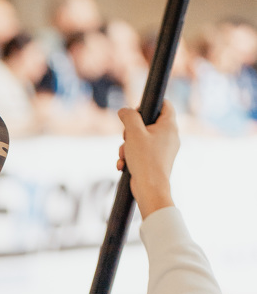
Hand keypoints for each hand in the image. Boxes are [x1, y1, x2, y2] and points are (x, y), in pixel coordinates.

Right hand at [117, 100, 178, 219]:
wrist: (150, 189)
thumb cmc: (145, 160)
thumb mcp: (133, 132)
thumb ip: (129, 116)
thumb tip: (124, 111)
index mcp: (169, 126)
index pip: (164, 104)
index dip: (148, 105)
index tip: (136, 113)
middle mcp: (170, 137)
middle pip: (148, 123)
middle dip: (132, 131)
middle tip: (126, 136)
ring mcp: (164, 150)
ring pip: (142, 140)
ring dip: (128, 146)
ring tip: (124, 155)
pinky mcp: (157, 162)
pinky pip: (142, 154)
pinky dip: (131, 158)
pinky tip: (123, 165)